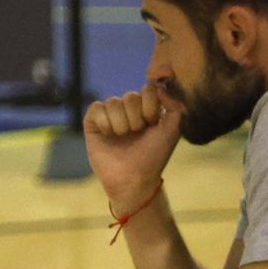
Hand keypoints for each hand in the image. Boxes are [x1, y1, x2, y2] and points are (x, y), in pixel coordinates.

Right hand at [83, 85, 182, 208]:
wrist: (133, 180)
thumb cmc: (153, 157)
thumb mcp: (172, 131)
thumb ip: (175, 107)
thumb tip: (160, 88)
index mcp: (146, 108)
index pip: (148, 90)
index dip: (151, 108)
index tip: (152, 125)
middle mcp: (128, 109)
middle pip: (130, 96)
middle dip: (136, 119)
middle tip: (136, 135)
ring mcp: (110, 115)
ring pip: (113, 102)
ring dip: (121, 124)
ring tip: (123, 138)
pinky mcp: (93, 122)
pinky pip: (97, 108)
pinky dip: (105, 123)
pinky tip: (109, 136)